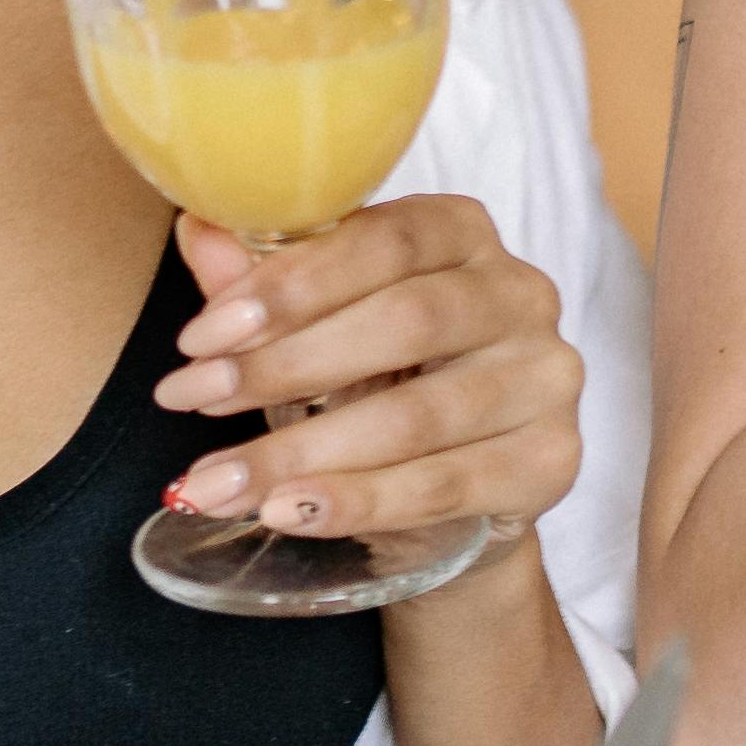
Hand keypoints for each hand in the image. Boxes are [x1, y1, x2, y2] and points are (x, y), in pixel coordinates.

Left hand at [148, 195, 583, 551]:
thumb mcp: (314, 330)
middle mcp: (521, 294)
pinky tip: (288, 512)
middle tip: (193, 402)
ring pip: (417, 416)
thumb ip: (262, 284)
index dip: (290, 285)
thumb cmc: (382, 385)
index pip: (384, 240)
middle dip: (284, 366)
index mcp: (462, 234)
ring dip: (304, 452)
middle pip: (406, 321)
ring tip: (217, 482)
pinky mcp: (551, 462)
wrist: (458, 497)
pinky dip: (358, 503)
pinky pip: (444, 486)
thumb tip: (200, 232)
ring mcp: (546, 380)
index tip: (200, 338)